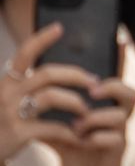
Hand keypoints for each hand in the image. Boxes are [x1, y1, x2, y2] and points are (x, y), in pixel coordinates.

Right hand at [0, 22, 97, 165]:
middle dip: (75, 76)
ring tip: (88, 110)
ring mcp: (12, 112)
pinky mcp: (19, 133)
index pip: (24, 53)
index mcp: (8, 81)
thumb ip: (28, 87)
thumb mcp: (10, 100)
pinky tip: (81, 136)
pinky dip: (70, 132)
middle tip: (94, 81)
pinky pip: (53, 127)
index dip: (42, 39)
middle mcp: (7, 92)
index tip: (59, 28)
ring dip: (76, 103)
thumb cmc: (4, 124)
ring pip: (52, 97)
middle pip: (47, 74)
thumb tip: (60, 74)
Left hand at [56, 66, 134, 165]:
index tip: (96, 65)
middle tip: (92, 92)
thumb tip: (27, 96)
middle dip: (112, 87)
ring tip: (77, 126)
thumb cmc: (76, 152)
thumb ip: (49, 113)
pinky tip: (81, 142)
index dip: (116, 68)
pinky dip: (96, 138)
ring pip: (121, 116)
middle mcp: (118, 119)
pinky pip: (115, 139)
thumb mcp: (60, 128)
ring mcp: (120, 136)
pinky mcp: (118, 153)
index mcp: (106, 108)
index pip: (118, 82)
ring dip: (95, 117)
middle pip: (131, 94)